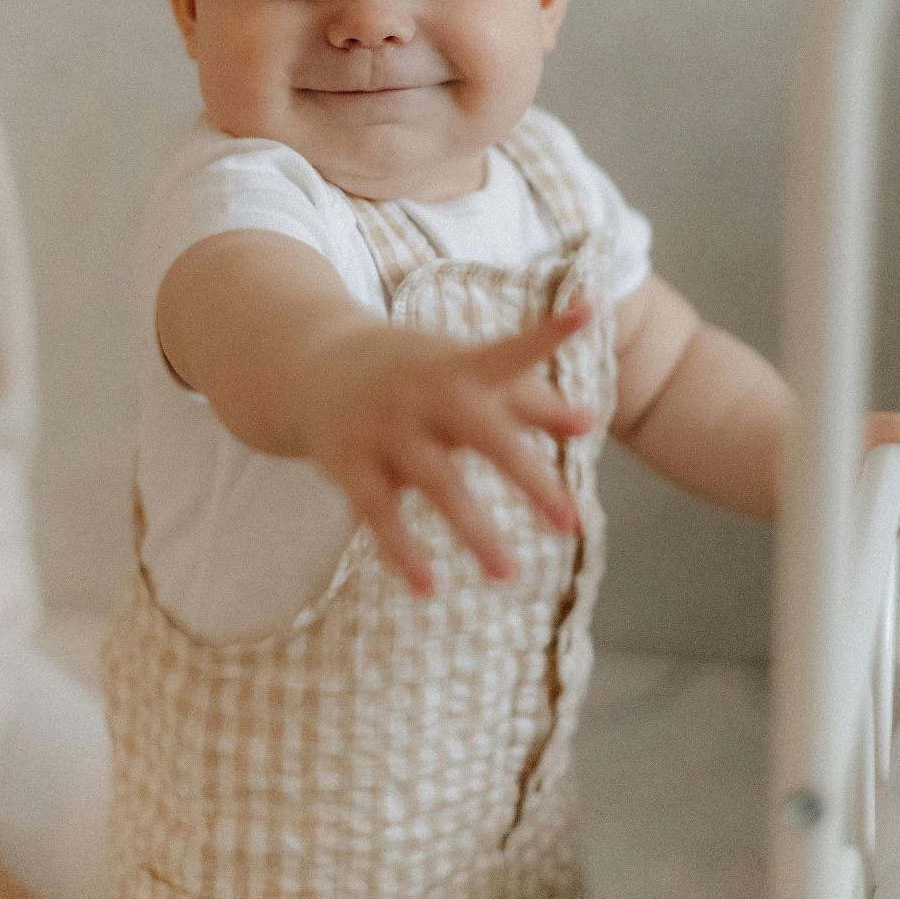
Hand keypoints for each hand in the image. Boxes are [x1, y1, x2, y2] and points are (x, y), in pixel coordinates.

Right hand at [308, 300, 595, 593]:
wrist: (310, 365)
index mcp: (460, 367)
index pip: (511, 350)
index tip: (586, 311)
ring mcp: (384, 428)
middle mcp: (425, 394)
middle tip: (570, 523)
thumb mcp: (464, 375)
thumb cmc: (412, 375)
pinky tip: (428, 587)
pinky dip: (402, 550)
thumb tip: (589, 422)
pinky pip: (377, 512)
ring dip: (474, 529)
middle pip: (484, 432)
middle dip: (528, 477)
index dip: (548, 333)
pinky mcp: (348, 462)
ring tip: (508, 574)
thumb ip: (527, 399)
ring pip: (436, 482)